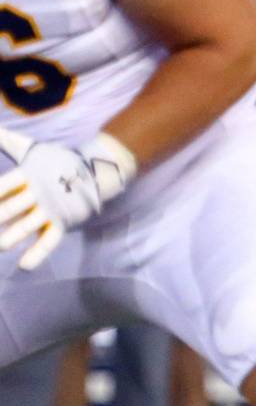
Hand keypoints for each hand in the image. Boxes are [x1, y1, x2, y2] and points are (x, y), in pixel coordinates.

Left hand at [0, 129, 101, 269]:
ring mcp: (50, 209)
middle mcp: (37, 193)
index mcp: (26, 175)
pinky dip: (37, 254)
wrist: (96, 170)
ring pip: (25, 226)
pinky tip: (24, 266)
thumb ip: (7, 140)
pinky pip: (48, 241)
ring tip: (0, 246)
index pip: (3, 186)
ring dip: (10, 237)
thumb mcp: (30, 149)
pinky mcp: (62, 222)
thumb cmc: (56, 160)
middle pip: (9, 208)